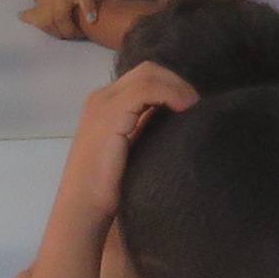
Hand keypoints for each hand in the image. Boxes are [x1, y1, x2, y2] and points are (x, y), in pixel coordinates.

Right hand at [23, 0, 120, 39]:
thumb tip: (126, 12)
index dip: (88, 8)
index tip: (91, 18)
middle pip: (63, 18)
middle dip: (73, 31)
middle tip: (82, 34)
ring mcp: (48, 0)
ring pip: (51, 25)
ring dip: (62, 33)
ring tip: (71, 32)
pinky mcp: (39, 5)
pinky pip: (39, 23)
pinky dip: (45, 29)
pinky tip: (52, 29)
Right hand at [52, 61, 200, 227]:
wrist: (82, 207)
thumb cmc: (107, 187)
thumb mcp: (131, 149)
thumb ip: (144, 128)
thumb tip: (177, 117)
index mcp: (106, 104)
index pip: (144, 78)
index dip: (171, 85)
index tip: (191, 106)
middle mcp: (102, 97)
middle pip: (148, 70)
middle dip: (177, 82)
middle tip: (196, 106)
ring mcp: (103, 103)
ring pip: (149, 74)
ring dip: (177, 87)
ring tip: (193, 107)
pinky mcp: (110, 114)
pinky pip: (146, 88)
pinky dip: (170, 93)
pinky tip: (184, 108)